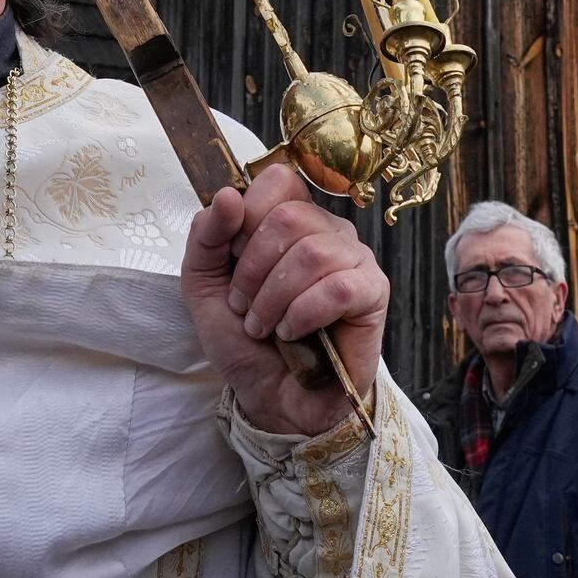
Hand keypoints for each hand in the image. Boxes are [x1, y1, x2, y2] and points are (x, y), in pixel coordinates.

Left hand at [183, 160, 388, 436]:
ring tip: (265, 327)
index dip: (247, 217)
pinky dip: (303, 314)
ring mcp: (354, 259)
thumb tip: (227, 195)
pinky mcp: (373, 293)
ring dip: (274, 298)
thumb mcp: (204, 286)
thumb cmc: (245, 340)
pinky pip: (339, 287)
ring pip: (313, 252)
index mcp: (290, 219)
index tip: (232, 259)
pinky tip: (292, 332)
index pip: (278, 181)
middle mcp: (326, 231)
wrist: (272, 397)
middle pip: (289, 217)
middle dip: (253, 269)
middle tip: (244, 307)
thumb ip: (206, 237)